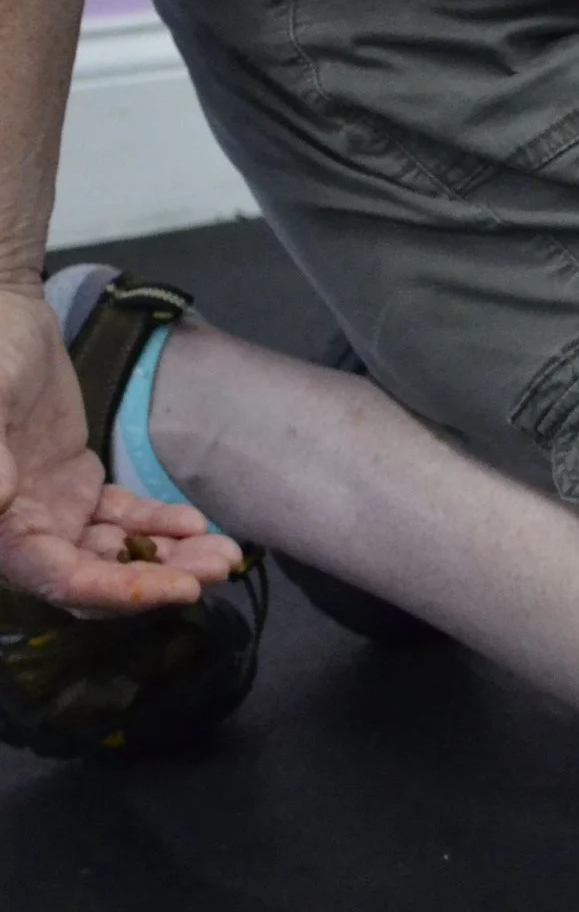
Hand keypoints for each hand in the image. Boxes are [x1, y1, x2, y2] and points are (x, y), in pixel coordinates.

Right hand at [0, 285, 240, 611]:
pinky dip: (160, 527)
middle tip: (219, 568)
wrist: (7, 319)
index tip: (181, 588)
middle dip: (158, 580)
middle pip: (98, 576)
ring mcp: (53, 509)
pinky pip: (123, 520)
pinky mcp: (77, 487)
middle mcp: (23, 528)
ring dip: (170, 558)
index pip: (62, 580)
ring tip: (225, 553)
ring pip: (116, 552)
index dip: (120, 592)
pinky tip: (198, 523)